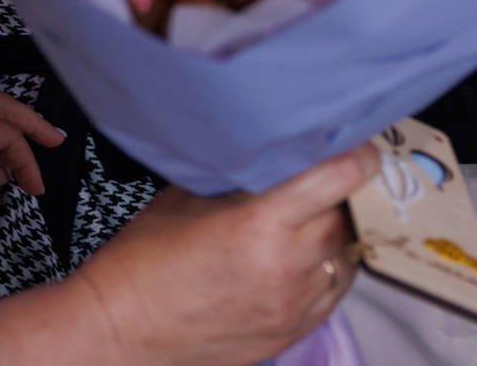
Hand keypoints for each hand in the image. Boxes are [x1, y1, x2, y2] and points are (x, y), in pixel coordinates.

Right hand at [0, 146, 375, 365]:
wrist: (119, 330)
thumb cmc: (143, 261)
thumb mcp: (189, 195)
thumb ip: (244, 174)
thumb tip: (281, 152)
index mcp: (260, 223)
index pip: (341, 176)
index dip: (357, 155)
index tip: (356, 145)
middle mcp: (286, 265)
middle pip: (346, 213)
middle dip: (339, 194)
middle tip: (322, 181)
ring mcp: (293, 304)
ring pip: (346, 254)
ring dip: (336, 233)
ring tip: (309, 220)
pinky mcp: (293, 332)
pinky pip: (335, 290)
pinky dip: (327, 269)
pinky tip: (301, 257)